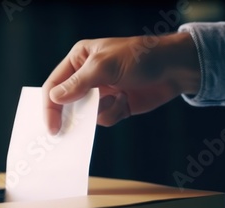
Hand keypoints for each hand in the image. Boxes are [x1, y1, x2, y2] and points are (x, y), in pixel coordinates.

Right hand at [42, 32, 200, 134]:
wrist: (175, 68)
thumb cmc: (140, 57)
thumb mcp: (105, 66)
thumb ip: (78, 84)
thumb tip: (55, 98)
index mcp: (79, 59)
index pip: (54, 84)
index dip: (50, 106)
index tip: (51, 127)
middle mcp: (86, 75)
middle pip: (66, 102)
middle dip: (70, 115)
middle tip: (63, 133)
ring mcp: (101, 91)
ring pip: (85, 114)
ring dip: (99, 112)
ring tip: (116, 101)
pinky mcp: (114, 105)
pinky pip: (103, 119)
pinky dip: (114, 113)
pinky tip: (126, 101)